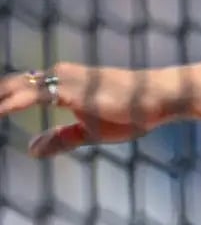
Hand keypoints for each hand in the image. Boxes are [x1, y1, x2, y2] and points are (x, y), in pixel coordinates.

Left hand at [0, 63, 183, 157]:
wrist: (161, 97)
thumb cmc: (133, 111)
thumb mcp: (91, 131)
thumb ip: (60, 138)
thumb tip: (29, 149)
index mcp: (59, 83)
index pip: (14, 91)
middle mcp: (55, 75)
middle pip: (5, 88)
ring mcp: (59, 80)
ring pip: (7, 91)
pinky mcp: (65, 89)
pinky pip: (21, 99)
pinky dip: (1, 108)